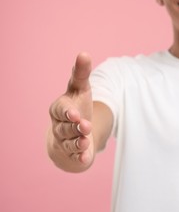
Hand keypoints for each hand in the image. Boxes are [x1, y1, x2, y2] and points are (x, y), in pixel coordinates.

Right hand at [48, 52, 93, 170]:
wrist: (72, 131)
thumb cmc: (77, 106)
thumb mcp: (80, 89)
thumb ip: (81, 74)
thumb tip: (84, 53)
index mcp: (60, 109)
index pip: (60, 110)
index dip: (67, 112)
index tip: (74, 113)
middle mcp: (60, 125)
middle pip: (65, 127)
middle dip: (75, 127)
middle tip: (85, 126)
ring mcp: (65, 140)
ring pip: (69, 142)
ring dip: (78, 142)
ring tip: (85, 141)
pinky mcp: (73, 153)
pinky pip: (75, 156)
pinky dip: (80, 158)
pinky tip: (85, 159)